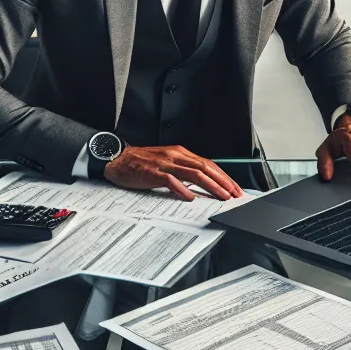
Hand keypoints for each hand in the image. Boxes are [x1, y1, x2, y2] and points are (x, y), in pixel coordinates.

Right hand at [102, 145, 243, 200]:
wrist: (116, 159)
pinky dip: (182, 188)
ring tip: (220, 196)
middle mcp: (175, 156)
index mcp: (179, 153)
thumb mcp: (165, 163)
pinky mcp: (152, 172)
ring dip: (210, 186)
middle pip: (205, 168)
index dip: (223, 176)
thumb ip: (182, 171)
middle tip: (234, 194)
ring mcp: (164, 163)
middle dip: (222, 182)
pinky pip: (170, 180)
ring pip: (193, 173)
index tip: (234, 188)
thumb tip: (201, 185)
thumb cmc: (140, 163)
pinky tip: (190, 197)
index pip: (207, 164)